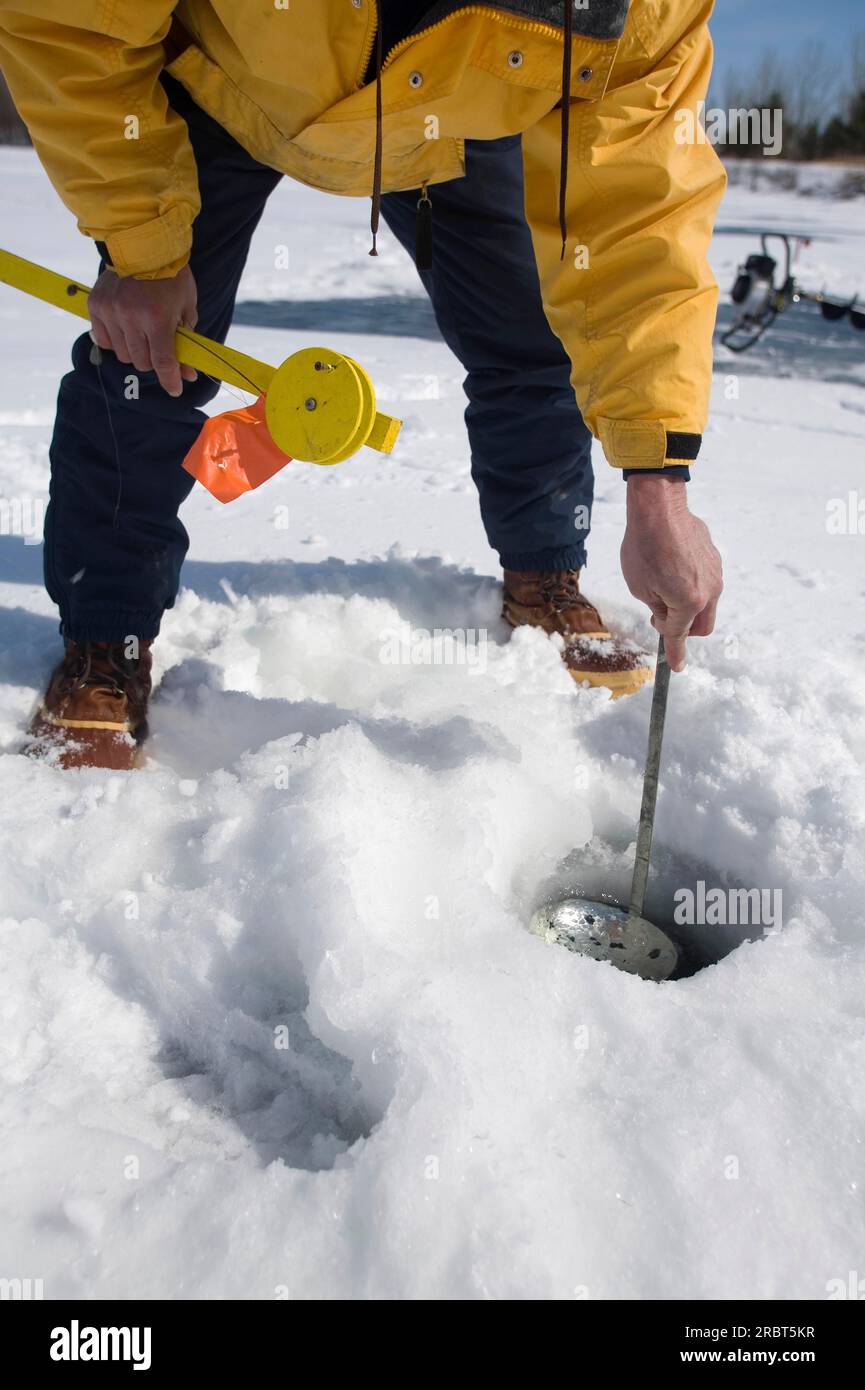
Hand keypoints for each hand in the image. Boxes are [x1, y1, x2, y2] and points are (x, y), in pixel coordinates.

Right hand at [88, 265, 197, 396]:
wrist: (143, 244)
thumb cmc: (171, 277)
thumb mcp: (186, 309)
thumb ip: (185, 342)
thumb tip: (187, 374)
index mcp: (157, 318)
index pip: (163, 362)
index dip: (170, 380)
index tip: (175, 389)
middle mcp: (131, 317)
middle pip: (141, 362)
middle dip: (154, 360)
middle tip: (159, 346)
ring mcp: (111, 312)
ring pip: (123, 354)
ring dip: (135, 350)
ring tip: (142, 332)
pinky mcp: (96, 306)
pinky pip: (105, 340)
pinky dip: (116, 340)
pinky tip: (125, 328)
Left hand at [620, 475, 722, 671]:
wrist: (658, 509)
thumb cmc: (643, 549)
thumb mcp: (641, 588)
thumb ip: (659, 611)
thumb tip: (668, 622)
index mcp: (689, 602)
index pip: (680, 635)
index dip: (676, 653)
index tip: (676, 667)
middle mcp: (709, 590)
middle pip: (703, 626)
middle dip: (685, 629)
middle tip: (660, 617)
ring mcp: (715, 573)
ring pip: (705, 603)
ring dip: (687, 605)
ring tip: (662, 583)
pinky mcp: (714, 557)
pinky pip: (705, 581)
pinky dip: (691, 584)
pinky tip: (671, 565)